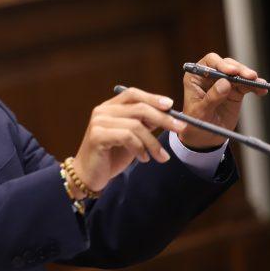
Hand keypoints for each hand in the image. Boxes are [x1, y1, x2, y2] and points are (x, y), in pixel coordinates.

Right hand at [73, 87, 187, 194]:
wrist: (89, 176)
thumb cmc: (110, 156)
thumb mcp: (131, 137)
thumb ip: (143, 124)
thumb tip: (166, 114)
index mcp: (109, 107)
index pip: (132, 94)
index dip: (153, 98)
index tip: (171, 106)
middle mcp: (102, 111)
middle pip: (139, 108)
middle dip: (163, 118)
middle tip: (180, 128)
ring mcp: (98, 123)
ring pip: (136, 125)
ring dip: (153, 142)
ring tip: (160, 156)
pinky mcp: (97, 136)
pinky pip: (127, 137)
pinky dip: (140, 148)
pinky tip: (143, 159)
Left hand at [179, 52, 267, 148]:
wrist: (203, 138)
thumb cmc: (195, 124)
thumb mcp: (200, 113)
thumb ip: (211, 98)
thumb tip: (225, 83)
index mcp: (195, 77)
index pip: (209, 63)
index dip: (221, 64)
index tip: (232, 71)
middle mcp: (210, 76)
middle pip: (227, 65)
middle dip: (239, 69)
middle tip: (250, 76)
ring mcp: (224, 83)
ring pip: (238, 73)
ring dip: (249, 77)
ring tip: (259, 83)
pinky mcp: (235, 91)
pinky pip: (246, 85)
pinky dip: (255, 86)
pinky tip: (262, 90)